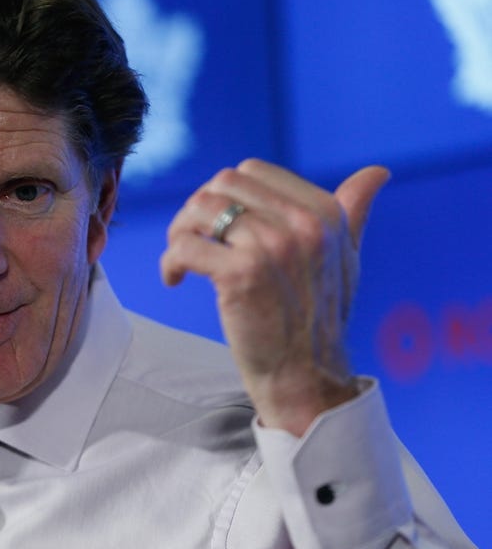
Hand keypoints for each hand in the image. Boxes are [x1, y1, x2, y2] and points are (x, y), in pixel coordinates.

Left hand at [159, 159, 390, 436]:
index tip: (219, 226)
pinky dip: (171, 261)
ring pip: (200, 209)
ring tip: (183, 259)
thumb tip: (377, 172)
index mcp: (324, 213)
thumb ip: (352, 211)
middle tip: (193, 240)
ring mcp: (272, 247)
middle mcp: (303, 224)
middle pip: (222, 184)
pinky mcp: (241, 274)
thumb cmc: (320, 318)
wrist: (306, 377)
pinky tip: (176, 279)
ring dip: (180, 231)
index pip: (254, 171)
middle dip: (198, 208)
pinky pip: (185, 246)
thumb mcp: (346, 258)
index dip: (226, 194)